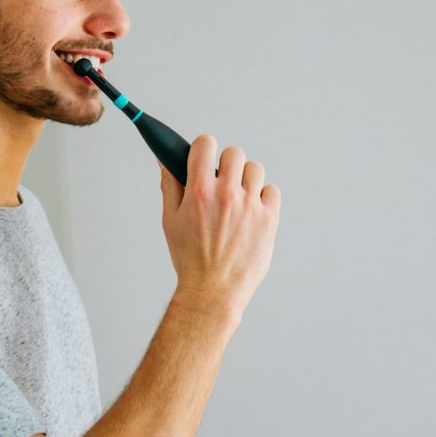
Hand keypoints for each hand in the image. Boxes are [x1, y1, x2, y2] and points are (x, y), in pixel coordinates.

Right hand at [158, 136, 280, 325]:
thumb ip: (170, 185)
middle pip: (234, 153)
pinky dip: (263, 197)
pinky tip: (251, 212)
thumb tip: (164, 159)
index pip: (206, 144)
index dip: (203, 148)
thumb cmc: (189, 259)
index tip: (204, 159)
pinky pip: (272, 191)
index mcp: (199, 191)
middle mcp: (227, 194)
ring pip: (255, 169)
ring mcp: (250, 207)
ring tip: (238, 199)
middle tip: (221, 183)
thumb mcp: (170, 220)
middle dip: (226, 164)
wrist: (213, 292)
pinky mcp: (269, 220)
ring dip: (245, 179)